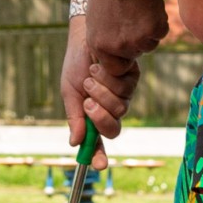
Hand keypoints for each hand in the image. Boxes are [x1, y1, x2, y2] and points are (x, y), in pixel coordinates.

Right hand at [66, 0, 164, 155]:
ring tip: (91, 74)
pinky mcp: (132, 78)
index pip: (99, 141)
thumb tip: (74, 143)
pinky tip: (101, 64)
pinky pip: (126, 86)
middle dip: (100, 116)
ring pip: (120, 107)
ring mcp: (124, 95)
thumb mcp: (69, 92)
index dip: (99, 155)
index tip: (99, 165)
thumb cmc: (75, 65)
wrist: (84, 38)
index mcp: (94, 115)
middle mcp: (111, 108)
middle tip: (88, 101)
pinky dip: (110, 76)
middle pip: (114, 128)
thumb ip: (74, 117)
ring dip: (102, 90)